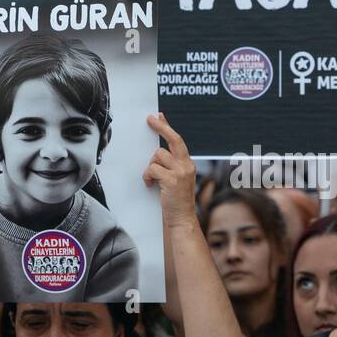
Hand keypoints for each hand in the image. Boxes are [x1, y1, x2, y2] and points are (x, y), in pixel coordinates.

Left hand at [143, 112, 197, 228]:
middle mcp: (187, 165)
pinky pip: (152, 169)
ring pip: (157, 156)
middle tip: (150, 119)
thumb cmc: (176, 202)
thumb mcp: (176, 180)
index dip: (167, 127)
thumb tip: (156, 152)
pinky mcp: (172, 179)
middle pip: (173, 139)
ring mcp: (181, 172)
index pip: (178, 140)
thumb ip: (170, 166)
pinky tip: (150, 185)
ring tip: (152, 180)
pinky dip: (147, 176)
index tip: (159, 116)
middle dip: (160, 127)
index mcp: (188, 164)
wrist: (181, 219)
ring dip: (150, 167)